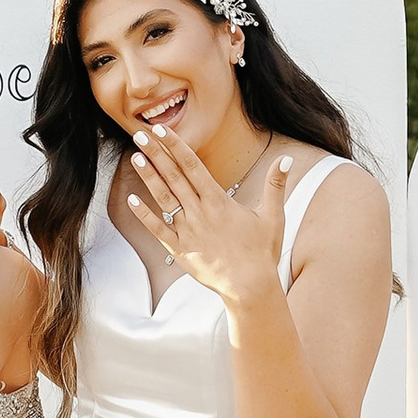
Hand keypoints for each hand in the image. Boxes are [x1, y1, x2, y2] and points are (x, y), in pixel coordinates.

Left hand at [121, 126, 290, 308]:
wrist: (249, 287)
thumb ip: (276, 185)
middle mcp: (199, 212)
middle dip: (157, 153)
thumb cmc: (262, 252)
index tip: (162, 130)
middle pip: (174, 176)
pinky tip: (131, 199)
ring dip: (148, 177)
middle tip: (141, 134)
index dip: (175, 145)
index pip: (192, 165)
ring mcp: (187, 231)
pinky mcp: (180, 250)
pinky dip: (144, 215)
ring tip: (135, 157)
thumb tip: (286, 159)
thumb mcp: (273, 216)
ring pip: (163, 198)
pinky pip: (158, 230)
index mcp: (219, 201)